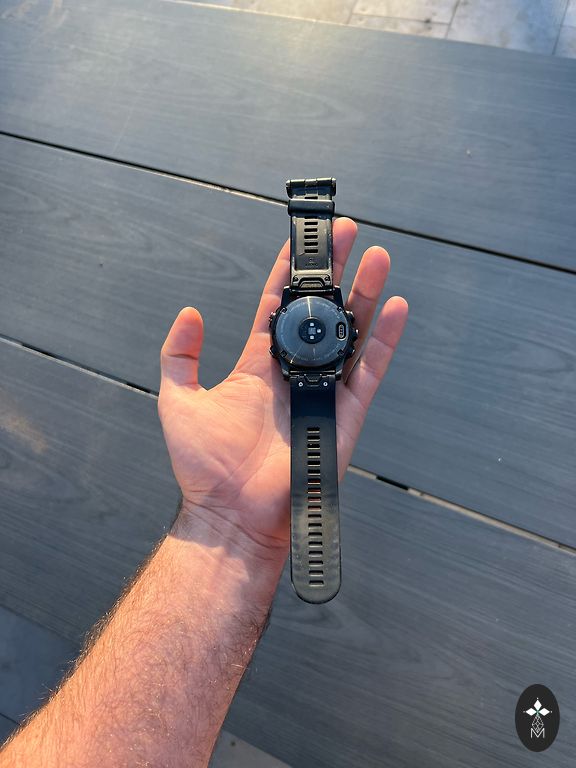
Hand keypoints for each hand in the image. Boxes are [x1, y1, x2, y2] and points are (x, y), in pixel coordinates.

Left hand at [158, 218, 407, 553]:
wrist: (231, 514)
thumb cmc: (204, 468)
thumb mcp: (178, 399)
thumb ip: (180, 355)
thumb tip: (189, 313)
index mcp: (258, 366)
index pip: (278, 307)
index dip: (290, 273)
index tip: (301, 242)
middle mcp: (295, 373)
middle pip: (322, 312)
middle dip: (336, 272)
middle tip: (347, 235)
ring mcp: (322, 391)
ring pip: (351, 334)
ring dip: (366, 296)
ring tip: (376, 257)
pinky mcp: (344, 414)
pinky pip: (369, 372)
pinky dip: (384, 341)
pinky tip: (395, 308)